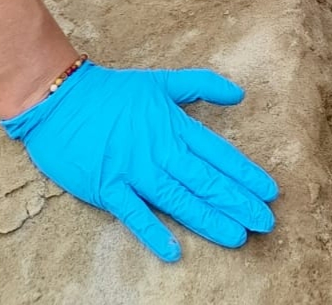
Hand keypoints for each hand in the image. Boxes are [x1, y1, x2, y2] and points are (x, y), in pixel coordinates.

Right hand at [1, 61, 277, 261]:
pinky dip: (153, 232)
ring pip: (178, 200)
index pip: (218, 154)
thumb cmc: (114, 91)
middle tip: (265, 222)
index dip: (245, 173)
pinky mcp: (108, 188)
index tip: (270, 191)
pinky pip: (134, 214)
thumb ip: (202, 86)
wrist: (62, 99)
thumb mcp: (163, 81)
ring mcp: (134, 172)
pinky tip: (174, 251)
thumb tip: (240, 93)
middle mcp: (159, 151)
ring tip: (237, 236)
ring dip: (208, 220)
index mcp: (174, 126)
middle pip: (205, 181)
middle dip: (237, 202)